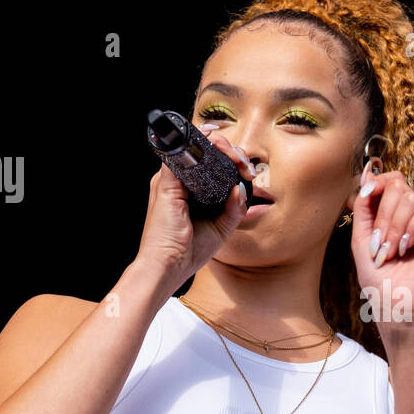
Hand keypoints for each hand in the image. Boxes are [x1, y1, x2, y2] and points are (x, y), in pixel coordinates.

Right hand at [135, 130, 255, 292]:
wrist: (169, 266)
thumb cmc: (189, 251)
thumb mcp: (221, 228)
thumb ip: (234, 209)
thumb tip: (240, 188)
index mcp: (190, 192)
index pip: (210, 165)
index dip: (231, 161)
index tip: (248, 172)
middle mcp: (178, 183)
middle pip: (204, 153)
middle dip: (230, 152)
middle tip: (246, 166)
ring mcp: (170, 180)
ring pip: (194, 149)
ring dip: (220, 146)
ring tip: (239, 159)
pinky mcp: (166, 183)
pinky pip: (181, 154)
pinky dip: (201, 147)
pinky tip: (219, 149)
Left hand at [348, 159, 413, 340]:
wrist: (396, 305)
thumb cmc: (379, 279)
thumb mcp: (362, 238)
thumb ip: (363, 206)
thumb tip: (366, 176)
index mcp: (399, 215)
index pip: (392, 181)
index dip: (377, 183)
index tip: (363, 194)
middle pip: (399, 186)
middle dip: (383, 216)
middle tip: (380, 246)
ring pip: (411, 198)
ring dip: (394, 227)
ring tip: (392, 253)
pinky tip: (408, 247)